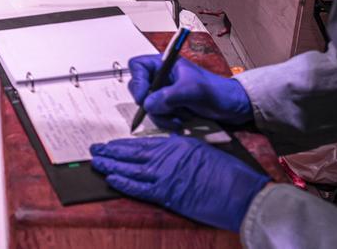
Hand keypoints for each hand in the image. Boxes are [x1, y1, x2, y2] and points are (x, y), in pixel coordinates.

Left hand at [90, 136, 268, 232]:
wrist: (242, 193)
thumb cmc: (230, 174)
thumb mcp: (204, 151)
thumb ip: (183, 149)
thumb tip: (169, 149)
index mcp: (177, 144)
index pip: (143, 142)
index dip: (124, 144)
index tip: (111, 144)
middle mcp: (168, 156)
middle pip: (132, 153)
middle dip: (111, 152)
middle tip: (95, 150)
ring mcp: (166, 174)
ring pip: (130, 168)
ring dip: (111, 165)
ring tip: (96, 163)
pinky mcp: (167, 193)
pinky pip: (138, 188)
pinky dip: (123, 183)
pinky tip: (111, 179)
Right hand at [128, 55, 252, 129]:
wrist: (235, 107)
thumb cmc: (218, 92)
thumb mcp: (194, 91)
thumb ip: (169, 96)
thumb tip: (147, 104)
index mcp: (166, 64)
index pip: (138, 66)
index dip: (138, 81)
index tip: (145, 98)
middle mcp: (162, 77)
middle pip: (140, 88)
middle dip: (150, 103)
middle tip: (164, 111)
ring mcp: (166, 93)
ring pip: (148, 106)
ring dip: (161, 116)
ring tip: (179, 119)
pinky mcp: (170, 107)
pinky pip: (158, 115)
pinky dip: (166, 121)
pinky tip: (181, 123)